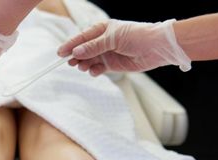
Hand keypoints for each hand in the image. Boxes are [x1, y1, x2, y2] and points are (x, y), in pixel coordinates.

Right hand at [58, 19, 190, 76]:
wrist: (157, 48)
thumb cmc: (138, 36)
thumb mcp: (113, 39)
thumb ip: (94, 46)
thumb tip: (76, 52)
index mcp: (101, 29)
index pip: (81, 38)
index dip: (70, 45)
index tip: (60, 53)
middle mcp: (102, 42)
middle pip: (82, 50)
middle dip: (76, 57)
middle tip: (72, 62)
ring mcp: (106, 54)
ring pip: (88, 61)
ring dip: (84, 64)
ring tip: (84, 67)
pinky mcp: (111, 65)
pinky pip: (97, 69)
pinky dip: (94, 71)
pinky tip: (96, 71)